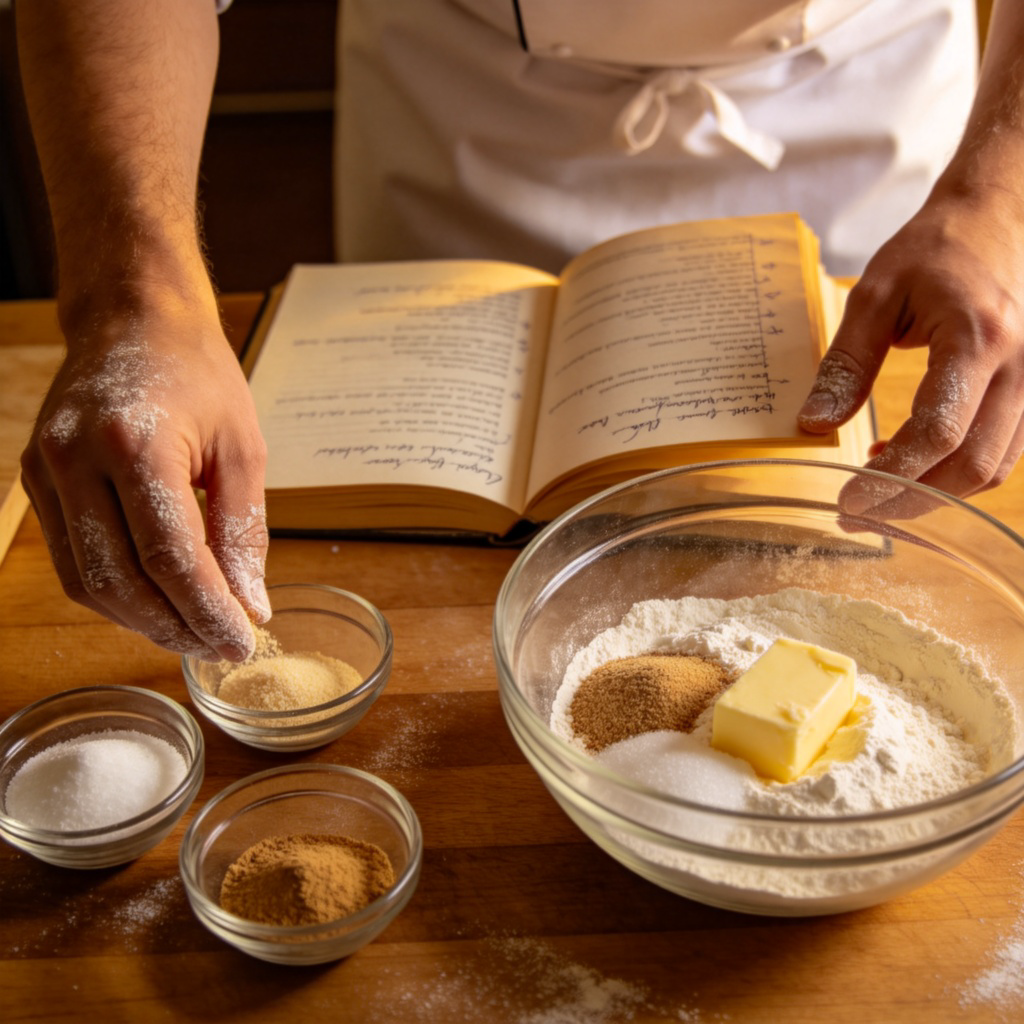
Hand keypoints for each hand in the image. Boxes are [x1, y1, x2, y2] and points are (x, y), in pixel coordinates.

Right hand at [21, 302, 268, 660]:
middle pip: (122, 580)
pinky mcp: (36, 480)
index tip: (242, 640)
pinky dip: (115, 594)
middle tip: (220, 644)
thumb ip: (243, 530)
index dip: (208, 610)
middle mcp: (76, 460)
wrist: (133, 320)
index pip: (171, 557)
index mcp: (134, 444)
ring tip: (193, 631)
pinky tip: (156, 602)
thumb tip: (251, 605)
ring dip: (143, 620)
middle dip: (176, 626)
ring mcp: (45, 471)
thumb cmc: (198, 375)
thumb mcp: (242, 446)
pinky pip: (72, 560)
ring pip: (88, 583)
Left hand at [798, 184, 1023, 514]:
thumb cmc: (934, 248)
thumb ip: (845, 364)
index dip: (892, 477)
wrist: (998, 216)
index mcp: (978, 338)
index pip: (938, 432)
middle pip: (973, 465)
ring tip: (876, 491)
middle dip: (912, 500)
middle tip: (857, 513)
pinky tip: (909, 465)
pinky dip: (957, 473)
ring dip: (935, 493)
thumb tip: (814, 424)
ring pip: (995, 468)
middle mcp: (1022, 366)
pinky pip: (1004, 452)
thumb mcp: (874, 294)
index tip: (848, 501)